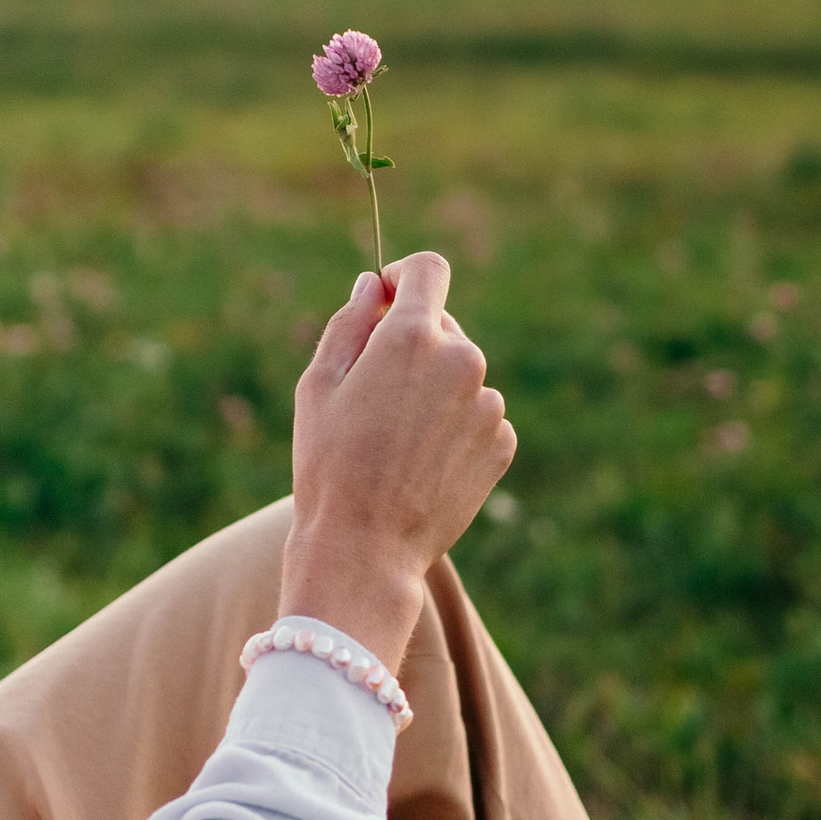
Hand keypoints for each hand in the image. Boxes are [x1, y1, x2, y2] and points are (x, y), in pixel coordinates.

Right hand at [279, 251, 516, 670]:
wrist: (365, 549)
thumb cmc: (328, 465)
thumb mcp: (318, 385)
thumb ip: (349, 323)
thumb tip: (372, 286)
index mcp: (412, 336)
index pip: (428, 270)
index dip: (404, 277)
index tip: (387, 298)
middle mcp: (462, 360)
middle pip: (442, 328)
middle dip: (411, 348)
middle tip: (373, 399)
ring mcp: (488, 403)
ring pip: (460, 376)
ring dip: (434, 392)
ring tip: (396, 443)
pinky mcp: (502, 442)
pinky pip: (478, 417)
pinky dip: (455, 430)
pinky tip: (422, 464)